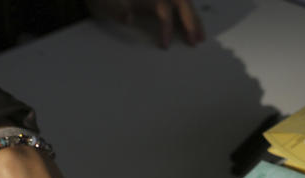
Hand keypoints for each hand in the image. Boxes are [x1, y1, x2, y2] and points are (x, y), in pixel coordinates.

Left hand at [87, 0, 204, 47]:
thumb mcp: (102, 4)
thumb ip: (114, 10)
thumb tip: (128, 16)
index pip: (163, 9)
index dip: (166, 27)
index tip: (165, 46)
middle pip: (181, 2)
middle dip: (191, 22)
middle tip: (196, 42)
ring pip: (184, 3)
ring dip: (194, 20)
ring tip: (201, 38)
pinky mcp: (159, 1)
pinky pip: (179, 7)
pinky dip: (189, 17)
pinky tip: (193, 29)